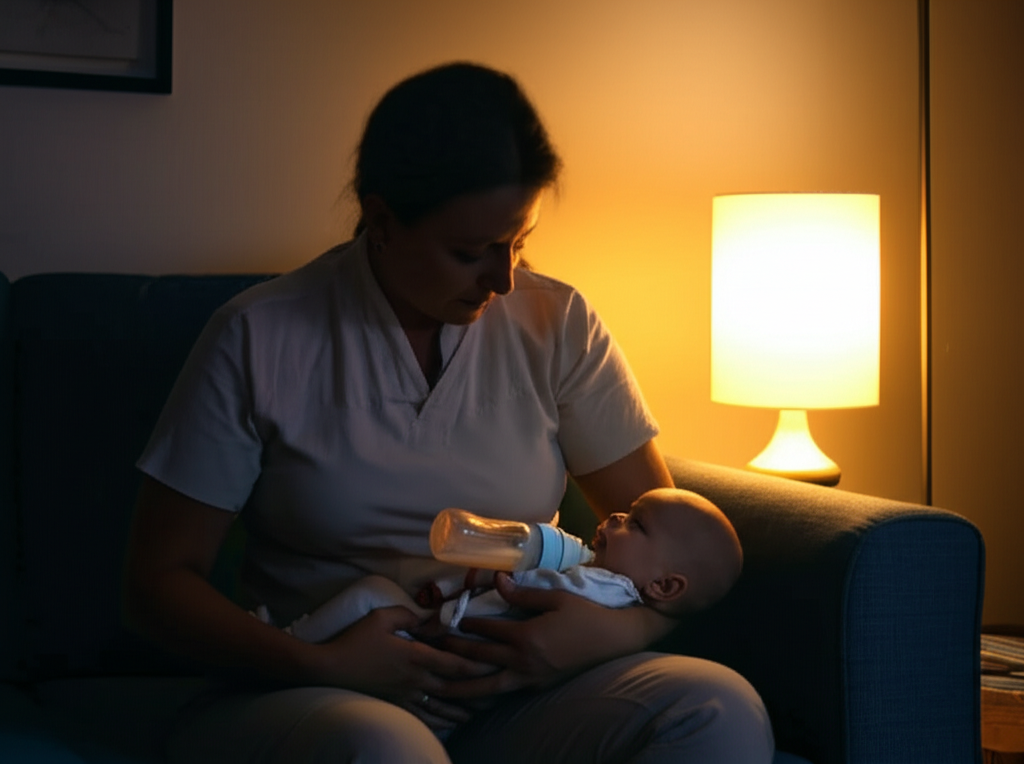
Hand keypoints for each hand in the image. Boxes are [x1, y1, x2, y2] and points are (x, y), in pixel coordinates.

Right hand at [311, 605, 495, 731]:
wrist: (329, 668)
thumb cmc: (355, 639)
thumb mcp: (382, 616)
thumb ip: (410, 614)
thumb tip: (430, 616)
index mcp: (415, 655)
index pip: (454, 663)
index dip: (477, 665)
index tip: (496, 663)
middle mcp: (415, 678)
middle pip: (453, 687)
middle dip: (477, 690)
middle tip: (497, 691)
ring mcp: (405, 695)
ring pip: (441, 707)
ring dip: (462, 710)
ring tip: (479, 712)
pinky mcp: (395, 704)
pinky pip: (422, 716)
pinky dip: (439, 721)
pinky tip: (449, 724)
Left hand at [435, 573, 674, 696]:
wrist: (614, 641)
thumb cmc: (586, 615)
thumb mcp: (555, 597)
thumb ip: (523, 592)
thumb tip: (496, 579)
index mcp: (526, 636)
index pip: (485, 630)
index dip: (463, 622)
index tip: (444, 617)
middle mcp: (523, 662)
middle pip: (478, 659)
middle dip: (451, 653)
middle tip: (428, 647)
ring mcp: (529, 679)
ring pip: (485, 687)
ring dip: (458, 686)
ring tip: (433, 686)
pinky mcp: (535, 687)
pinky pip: (502, 694)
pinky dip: (481, 696)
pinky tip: (468, 697)